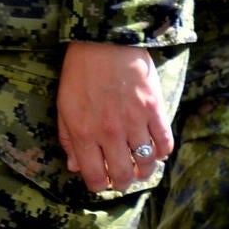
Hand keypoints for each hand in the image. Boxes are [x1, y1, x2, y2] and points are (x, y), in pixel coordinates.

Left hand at [56, 41, 173, 193]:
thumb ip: (69, 139)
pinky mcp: (154, 110)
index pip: (93, 175)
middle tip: (122, 180)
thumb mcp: (64, 106)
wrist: (105, 42)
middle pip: (122, 174)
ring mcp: (134, 122)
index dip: (98, 186)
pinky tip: (156, 151)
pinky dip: (162, 152)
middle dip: (122, 183)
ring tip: (140, 169)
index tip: (100, 183)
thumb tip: (75, 167)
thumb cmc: (80, 74)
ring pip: (146, 163)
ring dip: (144, 171)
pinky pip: (164, 142)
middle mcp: (109, 133)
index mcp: (83, 133)